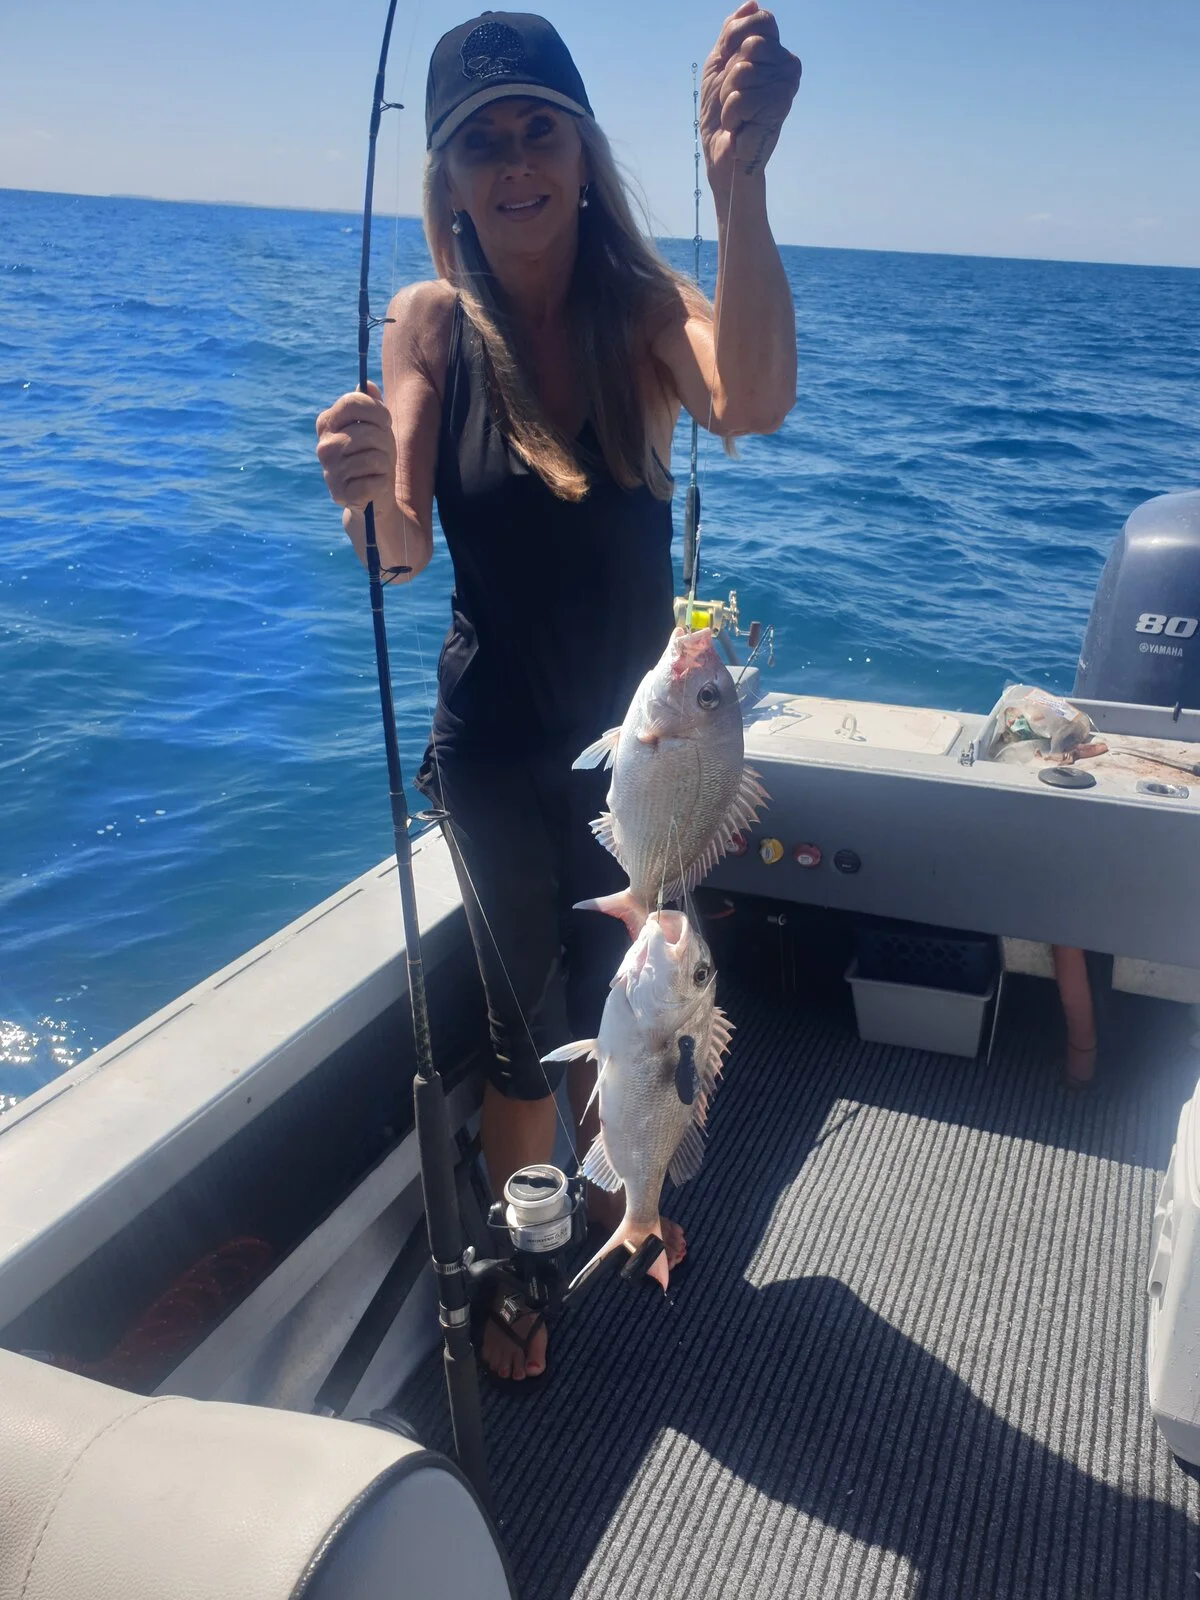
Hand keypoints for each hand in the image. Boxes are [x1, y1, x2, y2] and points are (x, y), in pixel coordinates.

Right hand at [314, 382, 397, 511]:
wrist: (373, 494)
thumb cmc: (375, 453)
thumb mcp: (376, 425)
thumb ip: (372, 403)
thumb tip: (367, 384)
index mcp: (327, 422)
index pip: (353, 401)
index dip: (377, 410)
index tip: (385, 421)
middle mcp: (323, 445)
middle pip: (369, 431)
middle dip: (384, 442)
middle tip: (381, 451)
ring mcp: (329, 470)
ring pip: (374, 458)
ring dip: (384, 464)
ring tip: (376, 469)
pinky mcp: (340, 494)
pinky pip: (375, 482)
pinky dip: (381, 484)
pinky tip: (373, 486)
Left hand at [701, 3, 800, 198]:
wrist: (722, 152)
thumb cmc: (720, 112)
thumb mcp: (719, 63)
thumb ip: (732, 33)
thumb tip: (752, 2)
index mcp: (774, 51)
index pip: (760, 20)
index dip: (734, 40)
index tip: (727, 64)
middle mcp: (786, 64)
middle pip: (751, 46)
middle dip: (729, 74)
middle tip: (733, 96)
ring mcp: (787, 84)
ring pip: (744, 71)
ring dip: (729, 96)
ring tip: (737, 113)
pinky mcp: (781, 106)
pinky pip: (743, 97)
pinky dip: (733, 113)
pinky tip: (741, 126)